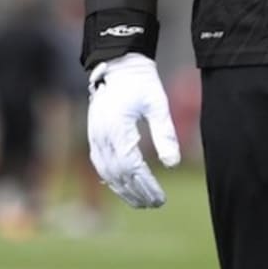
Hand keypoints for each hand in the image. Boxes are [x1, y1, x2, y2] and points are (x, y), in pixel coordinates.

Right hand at [87, 52, 180, 206]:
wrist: (118, 64)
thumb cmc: (141, 82)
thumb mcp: (157, 103)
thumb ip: (165, 133)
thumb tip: (173, 164)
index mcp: (117, 129)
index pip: (132, 168)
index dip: (146, 186)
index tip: (161, 198)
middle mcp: (102, 137)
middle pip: (118, 176)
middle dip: (137, 193)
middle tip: (156, 203)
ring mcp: (95, 137)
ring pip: (107, 174)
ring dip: (124, 190)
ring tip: (143, 201)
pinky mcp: (94, 136)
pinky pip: (101, 165)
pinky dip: (112, 180)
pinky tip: (124, 188)